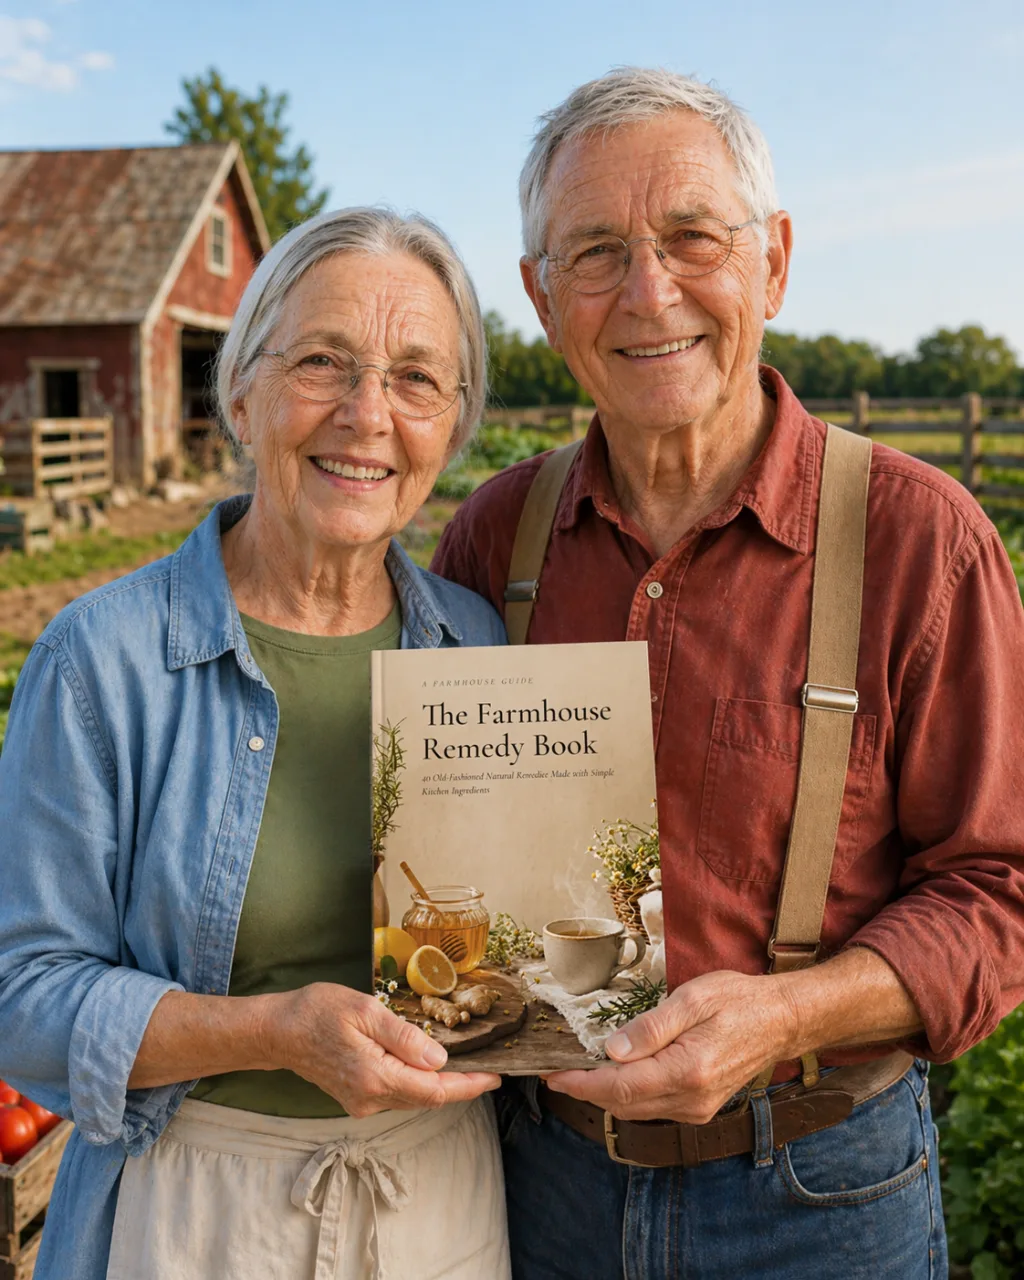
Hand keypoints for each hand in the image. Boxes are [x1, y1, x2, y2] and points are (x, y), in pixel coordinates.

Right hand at [267, 983, 500, 1117]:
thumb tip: (438, 1060)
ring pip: (412, 1098)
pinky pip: (396, 1095)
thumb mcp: (365, 1011)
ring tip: (466, 1067)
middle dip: (459, 1086)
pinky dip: (417, 1083)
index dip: (467, 1086)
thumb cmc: (318, 1011)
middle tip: (488, 1070)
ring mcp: (361, 1102)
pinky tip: (427, 1066)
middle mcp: (370, 1098)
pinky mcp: (356, 1097)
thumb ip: (404, 1037)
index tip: (494, 1078)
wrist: (279, 1030)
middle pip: (426, 1099)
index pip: (433, 1091)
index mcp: (375, 1077)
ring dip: (439, 1085)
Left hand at [544, 970, 799, 1123]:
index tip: (552, 1074)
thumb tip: (611, 1050)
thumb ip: (650, 1027)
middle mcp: (691, 1099)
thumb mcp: (692, 999)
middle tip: (557, 1068)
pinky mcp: (700, 1107)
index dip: (581, 1083)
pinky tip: (617, 1073)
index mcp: (686, 1071)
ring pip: (637, 1109)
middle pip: (623, 1104)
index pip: (619, 1087)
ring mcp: (697, 1108)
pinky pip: (654, 1107)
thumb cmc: (738, 1001)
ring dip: (606, 1092)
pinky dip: (629, 1093)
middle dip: (586, 1089)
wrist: (780, 1020)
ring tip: (580, 1068)